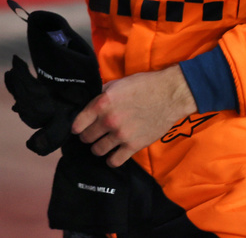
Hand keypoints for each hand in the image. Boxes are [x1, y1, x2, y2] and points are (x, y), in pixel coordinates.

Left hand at [70, 66, 196, 167]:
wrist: (168, 95)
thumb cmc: (143, 85)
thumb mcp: (116, 84)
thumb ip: (100, 95)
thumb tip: (88, 104)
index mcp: (101, 103)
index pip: (78, 123)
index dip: (76, 126)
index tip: (78, 128)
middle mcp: (108, 121)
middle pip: (87, 137)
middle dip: (87, 136)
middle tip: (92, 135)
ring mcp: (121, 135)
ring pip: (98, 150)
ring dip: (98, 148)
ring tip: (102, 144)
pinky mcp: (134, 146)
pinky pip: (114, 161)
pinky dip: (111, 160)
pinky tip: (112, 154)